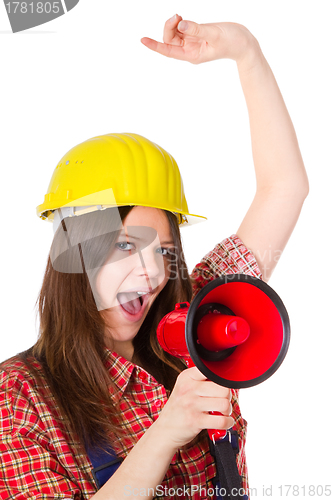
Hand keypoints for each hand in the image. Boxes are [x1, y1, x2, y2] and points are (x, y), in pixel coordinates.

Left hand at [141, 14, 260, 67]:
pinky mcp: (196, 34)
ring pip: (174, 33)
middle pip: (169, 39)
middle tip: (176, 16)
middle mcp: (189, 50)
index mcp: (192, 55)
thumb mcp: (214, 34)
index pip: (168, 51)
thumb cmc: (232, 42)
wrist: (244, 42)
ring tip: (179, 15)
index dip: (155, 45)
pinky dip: (178, 21)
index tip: (142, 40)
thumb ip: (197, 29)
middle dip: (168, 27)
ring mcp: (192, 42)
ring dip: (173, 23)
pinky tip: (181, 17)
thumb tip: (181, 24)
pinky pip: (181, 28)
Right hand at [155, 366, 233, 449]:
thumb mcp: (184, 387)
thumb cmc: (179, 407)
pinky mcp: (195, 421)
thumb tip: (224, 378)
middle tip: (223, 400)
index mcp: (187, 377)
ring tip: (222, 411)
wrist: (165, 429)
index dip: (222, 379)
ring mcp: (191, 405)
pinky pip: (221, 421)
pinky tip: (224, 421)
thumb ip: (201, 380)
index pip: (212, 370)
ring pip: (224, 404)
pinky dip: (228, 422)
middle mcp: (188, 388)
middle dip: (228, 397)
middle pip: (223, 388)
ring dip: (228, 410)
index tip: (223, 385)